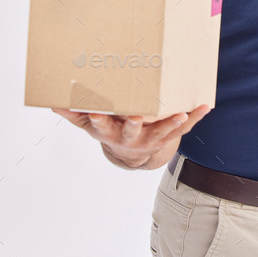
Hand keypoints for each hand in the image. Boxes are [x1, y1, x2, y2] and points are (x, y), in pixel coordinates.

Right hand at [51, 104, 210, 168]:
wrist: (132, 154)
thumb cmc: (110, 130)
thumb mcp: (90, 125)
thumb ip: (74, 113)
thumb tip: (52, 102)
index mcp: (111, 132)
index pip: (102, 126)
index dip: (100, 119)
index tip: (97, 112)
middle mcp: (131, 138)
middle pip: (132, 131)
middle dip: (134, 123)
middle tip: (137, 115)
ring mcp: (151, 138)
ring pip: (163, 132)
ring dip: (172, 123)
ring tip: (182, 112)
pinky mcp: (169, 136)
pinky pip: (185, 128)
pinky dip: (195, 117)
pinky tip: (205, 105)